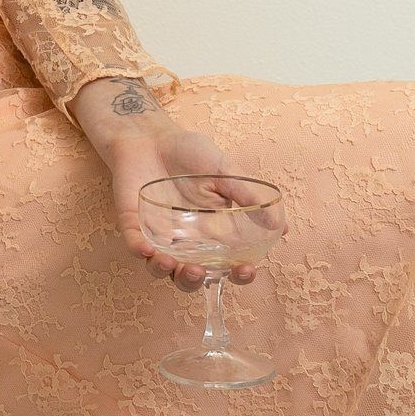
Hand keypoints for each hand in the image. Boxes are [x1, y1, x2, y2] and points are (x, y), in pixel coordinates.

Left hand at [89, 118, 266, 294]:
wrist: (151, 133)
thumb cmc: (189, 152)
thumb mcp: (224, 171)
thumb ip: (248, 197)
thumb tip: (281, 227)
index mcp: (212, 232)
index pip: (226, 264)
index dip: (236, 274)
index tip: (244, 271)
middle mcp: (185, 241)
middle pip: (191, 276)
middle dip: (195, 281)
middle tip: (198, 271)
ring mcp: (158, 234)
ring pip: (160, 268)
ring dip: (165, 272)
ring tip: (170, 262)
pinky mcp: (133, 224)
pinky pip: (134, 245)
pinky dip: (140, 251)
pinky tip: (147, 249)